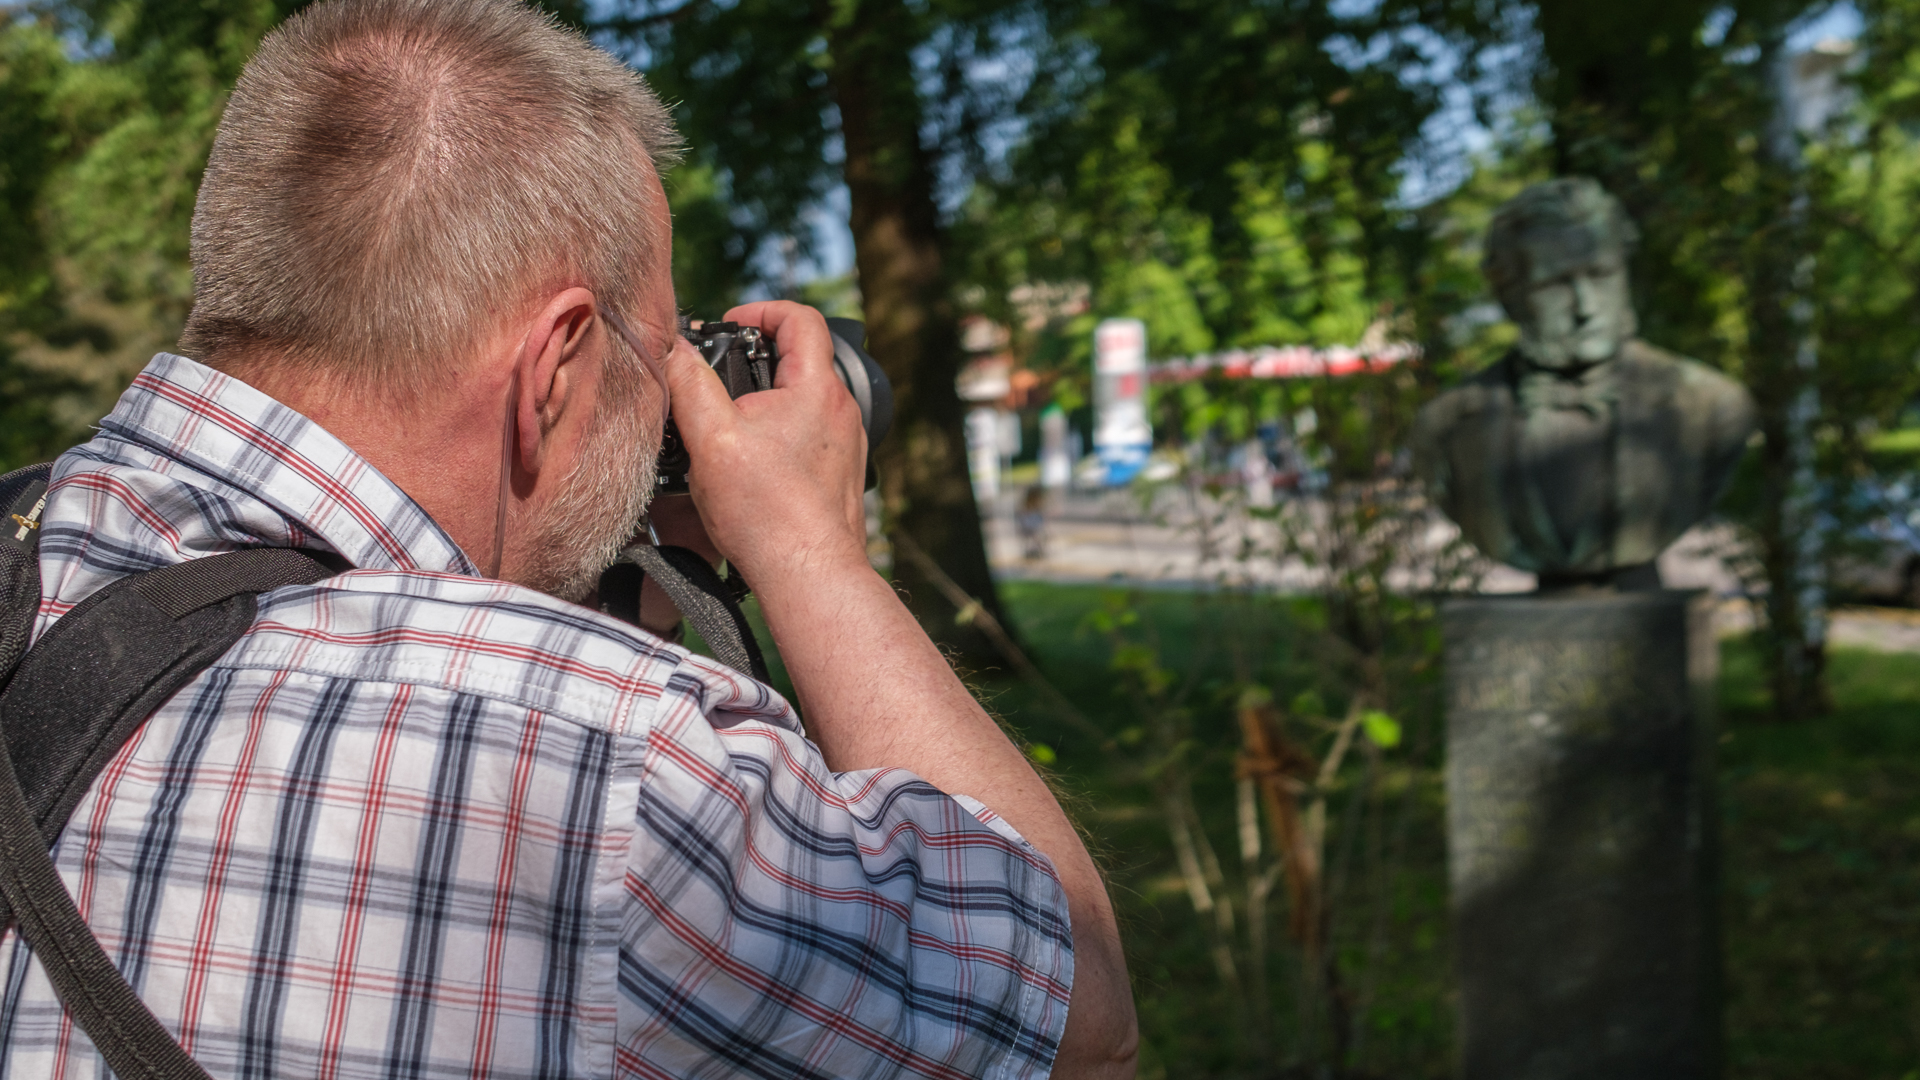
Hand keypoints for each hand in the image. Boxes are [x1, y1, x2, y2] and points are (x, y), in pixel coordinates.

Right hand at [664, 301, 868, 590]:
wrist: (809, 575)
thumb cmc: (765, 512)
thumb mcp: (711, 439)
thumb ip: (689, 385)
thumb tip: (673, 347)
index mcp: (817, 388)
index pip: (801, 318)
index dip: (762, 309)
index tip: (729, 325)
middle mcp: (842, 410)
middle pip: (802, 358)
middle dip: (757, 359)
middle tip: (718, 377)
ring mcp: (847, 444)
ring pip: (805, 401)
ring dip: (767, 401)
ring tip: (729, 426)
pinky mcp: (842, 475)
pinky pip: (810, 437)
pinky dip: (780, 436)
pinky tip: (751, 465)